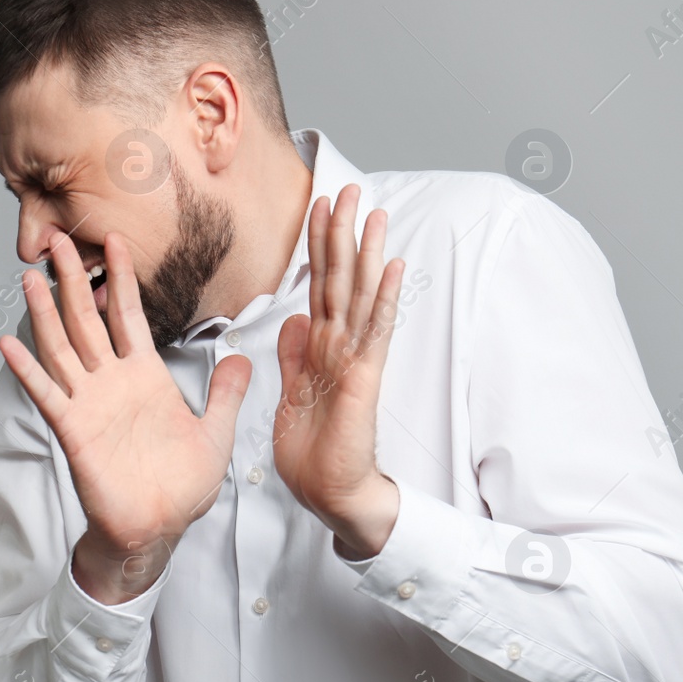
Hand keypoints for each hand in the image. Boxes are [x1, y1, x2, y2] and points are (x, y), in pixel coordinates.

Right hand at [0, 231, 250, 604]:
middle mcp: (113, 382)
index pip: (130, 315)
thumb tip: (242, 358)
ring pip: (63, 347)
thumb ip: (226, 392)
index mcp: (146, 376)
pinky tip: (8, 345)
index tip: (116, 241)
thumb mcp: (216, 431)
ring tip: (29, 277)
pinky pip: (48, 394)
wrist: (159, 527)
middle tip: (58, 239)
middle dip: (74, 279)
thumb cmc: (183, 487)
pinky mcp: (74, 430)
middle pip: (88, 319)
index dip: (122, 278)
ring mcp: (90, 403)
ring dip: (45, 312)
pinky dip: (28, 370)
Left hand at [273, 183, 404, 559]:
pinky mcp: (366, 378)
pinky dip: (382, 298)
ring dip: (366, 251)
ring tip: (373, 211)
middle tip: (348, 187)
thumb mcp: (292, 395)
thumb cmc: (315, 453)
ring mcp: (356, 359)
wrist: (331, 494)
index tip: (320, 207)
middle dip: (341, 233)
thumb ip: (294, 356)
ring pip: (359, 295)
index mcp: (320, 348)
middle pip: (340, 278)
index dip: (318, 246)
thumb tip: (292, 319)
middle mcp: (341, 346)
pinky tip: (391, 266)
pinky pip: (375, 331)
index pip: (319, 286)